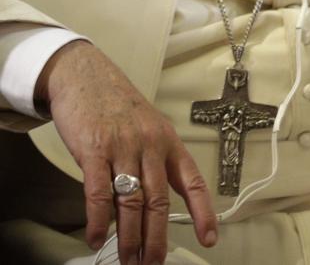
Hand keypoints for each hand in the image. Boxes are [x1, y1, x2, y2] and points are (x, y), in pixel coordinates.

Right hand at [37, 41, 216, 263]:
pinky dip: (100, 220)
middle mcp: (151, 146)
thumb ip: (153, 162)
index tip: (210, 238)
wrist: (86, 76)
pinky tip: (98, 238)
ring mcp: (122, 148)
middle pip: (159, 201)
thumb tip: (153, 204)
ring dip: (130, 237)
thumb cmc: (118, 106)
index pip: (193, 182)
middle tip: (153, 263)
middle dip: (158, 237)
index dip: (203, 212)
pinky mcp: (93, 151)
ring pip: (132, 201)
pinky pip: (100, 192)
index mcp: (169, 143)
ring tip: (128, 260)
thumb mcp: (147, 129)